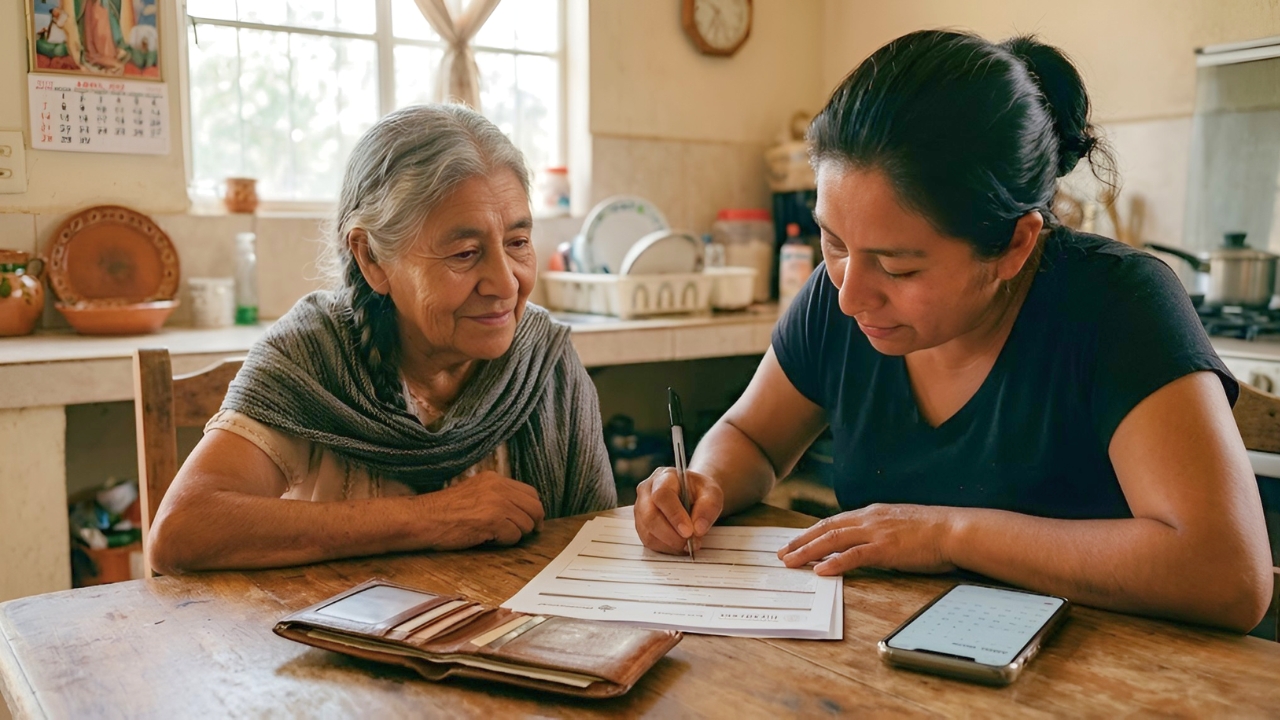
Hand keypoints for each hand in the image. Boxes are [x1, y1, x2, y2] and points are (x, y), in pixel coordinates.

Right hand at [418, 472, 544, 549]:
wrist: (423, 518)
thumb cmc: (443, 511)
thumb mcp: (474, 492)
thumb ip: (497, 495)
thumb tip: (520, 510)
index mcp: (494, 479)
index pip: (530, 492)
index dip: (534, 509)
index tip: (532, 521)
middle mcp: (498, 487)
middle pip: (534, 507)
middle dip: (532, 523)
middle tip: (524, 534)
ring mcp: (496, 503)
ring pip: (526, 524)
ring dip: (516, 534)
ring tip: (497, 536)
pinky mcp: (492, 520)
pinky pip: (514, 536)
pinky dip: (505, 542)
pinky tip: (489, 539)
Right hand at [634, 467, 723, 553]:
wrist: (692, 495)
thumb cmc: (700, 492)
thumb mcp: (712, 493)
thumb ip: (708, 508)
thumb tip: (698, 529)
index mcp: (664, 477)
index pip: (662, 495)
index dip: (674, 515)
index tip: (689, 531)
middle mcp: (647, 491)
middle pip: (650, 516)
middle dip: (671, 535)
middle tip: (690, 542)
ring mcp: (641, 509)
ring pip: (648, 532)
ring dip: (669, 544)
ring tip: (688, 544)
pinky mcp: (641, 525)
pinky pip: (649, 541)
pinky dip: (666, 547)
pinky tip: (679, 545)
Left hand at [778, 504, 957, 575]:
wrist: (956, 529)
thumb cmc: (935, 531)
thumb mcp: (901, 524)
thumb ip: (881, 531)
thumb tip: (868, 543)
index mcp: (873, 513)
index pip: (835, 521)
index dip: (812, 532)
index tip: (796, 541)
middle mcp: (869, 519)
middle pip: (826, 528)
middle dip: (801, 541)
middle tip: (781, 553)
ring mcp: (876, 532)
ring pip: (833, 540)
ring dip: (808, 551)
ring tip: (790, 562)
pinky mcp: (885, 548)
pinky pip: (853, 556)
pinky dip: (834, 563)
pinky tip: (820, 570)